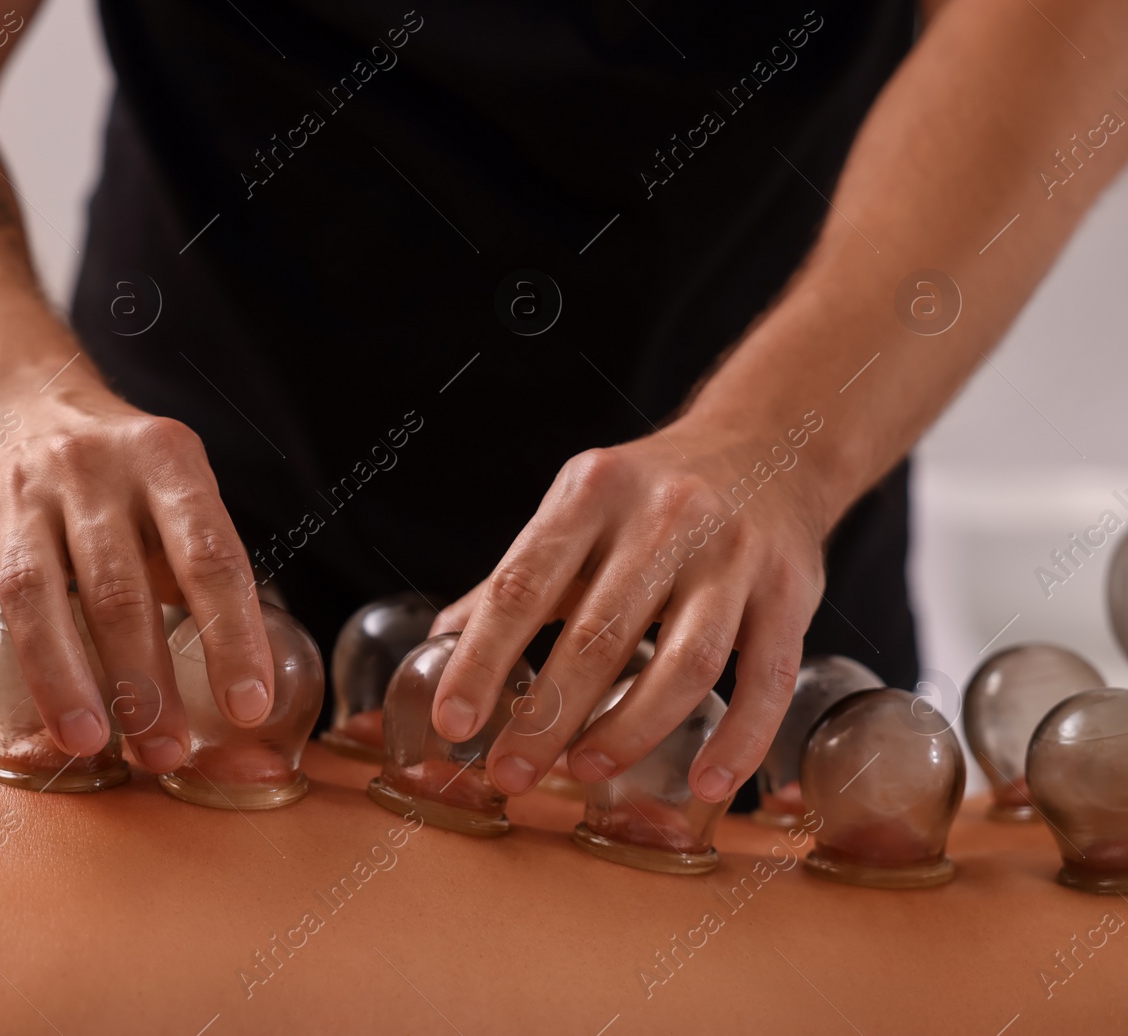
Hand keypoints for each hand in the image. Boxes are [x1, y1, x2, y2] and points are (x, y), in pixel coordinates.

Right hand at [0, 381, 273, 772]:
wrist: (22, 399)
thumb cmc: (119, 476)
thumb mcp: (177, 492)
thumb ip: (201, 569)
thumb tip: (241, 690)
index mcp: (164, 463)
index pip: (209, 557)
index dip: (233, 636)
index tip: (248, 706)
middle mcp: (90, 470)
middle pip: (118, 587)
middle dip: (144, 682)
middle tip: (164, 751)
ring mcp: (17, 492)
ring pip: (35, 592)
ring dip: (61, 677)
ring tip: (86, 743)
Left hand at [428, 421, 828, 803]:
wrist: (768, 444)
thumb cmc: (651, 494)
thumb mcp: (576, 511)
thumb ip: (515, 580)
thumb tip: (439, 644)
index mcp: (591, 493)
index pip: (523, 586)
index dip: (481, 660)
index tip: (452, 722)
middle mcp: (665, 516)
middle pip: (598, 635)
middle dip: (547, 717)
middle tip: (511, 773)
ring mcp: (733, 554)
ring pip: (685, 664)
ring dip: (629, 731)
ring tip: (583, 772)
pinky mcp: (791, 591)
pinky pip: (766, 679)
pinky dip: (738, 739)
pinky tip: (704, 784)